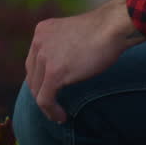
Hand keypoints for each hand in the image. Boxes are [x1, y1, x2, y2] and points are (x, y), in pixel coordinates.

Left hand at [25, 0, 143, 122]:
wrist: (113, 27)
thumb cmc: (103, 31)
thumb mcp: (73, 35)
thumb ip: (62, 48)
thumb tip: (62, 69)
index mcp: (42, 31)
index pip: (33, 61)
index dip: (41, 79)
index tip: (52, 91)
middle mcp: (38, 41)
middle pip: (32, 76)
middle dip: (41, 93)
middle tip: (54, 107)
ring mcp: (44, 56)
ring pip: (36, 89)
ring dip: (47, 105)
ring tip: (58, 115)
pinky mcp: (54, 72)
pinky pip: (44, 99)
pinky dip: (51, 111)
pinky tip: (62, 117)